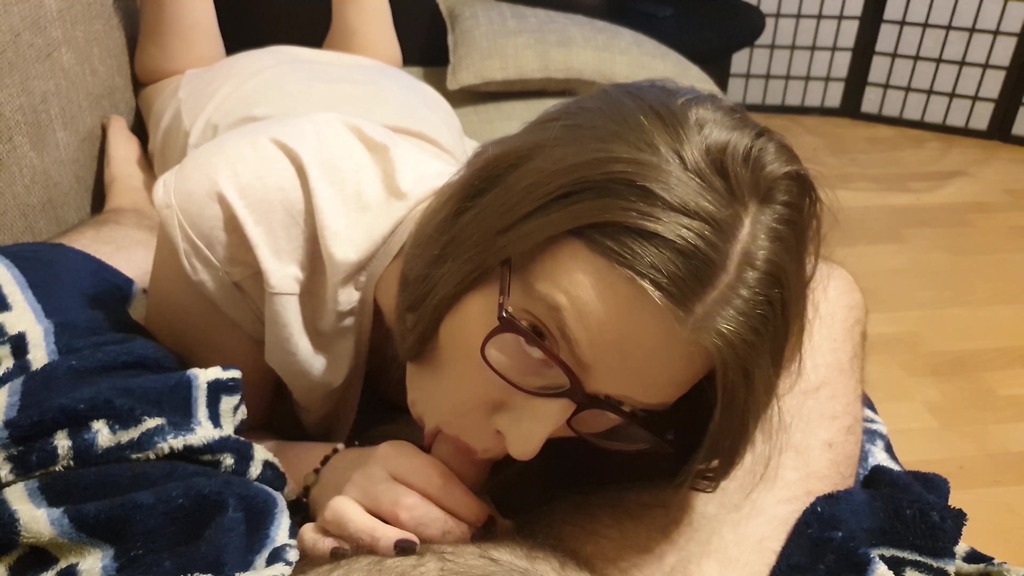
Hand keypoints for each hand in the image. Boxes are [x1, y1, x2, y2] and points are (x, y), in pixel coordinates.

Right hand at [297, 440, 493, 561]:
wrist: (327, 470)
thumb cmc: (389, 478)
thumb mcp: (416, 471)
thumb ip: (451, 493)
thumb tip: (501, 525)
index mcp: (397, 456)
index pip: (436, 479)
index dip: (465, 504)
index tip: (490, 526)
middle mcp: (367, 477)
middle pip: (405, 504)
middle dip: (440, 528)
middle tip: (468, 545)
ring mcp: (337, 503)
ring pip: (356, 520)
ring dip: (383, 537)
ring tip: (411, 550)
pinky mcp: (314, 525)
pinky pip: (313, 538)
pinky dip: (327, 547)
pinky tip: (345, 555)